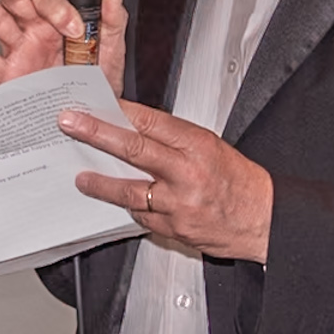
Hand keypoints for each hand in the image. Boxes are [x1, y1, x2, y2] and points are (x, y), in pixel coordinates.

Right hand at [0, 0, 126, 93]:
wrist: (90, 116)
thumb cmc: (98, 80)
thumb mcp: (111, 49)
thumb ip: (113, 19)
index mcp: (60, 20)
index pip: (51, 0)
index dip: (59, 10)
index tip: (72, 29)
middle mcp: (36, 30)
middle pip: (18, 0)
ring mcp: (20, 50)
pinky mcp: (9, 74)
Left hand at [59, 100, 272, 263]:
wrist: (262, 219)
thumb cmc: (238, 180)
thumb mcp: (210, 146)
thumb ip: (174, 139)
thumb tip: (134, 127)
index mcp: (197, 145)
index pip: (151, 122)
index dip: (119, 111)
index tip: (96, 103)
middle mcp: (186, 173)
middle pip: (133, 149)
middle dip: (97, 134)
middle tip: (71, 125)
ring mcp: (178, 204)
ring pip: (129, 190)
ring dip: (100, 183)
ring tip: (81, 178)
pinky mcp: (174, 229)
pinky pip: (141, 216)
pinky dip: (129, 207)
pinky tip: (118, 201)